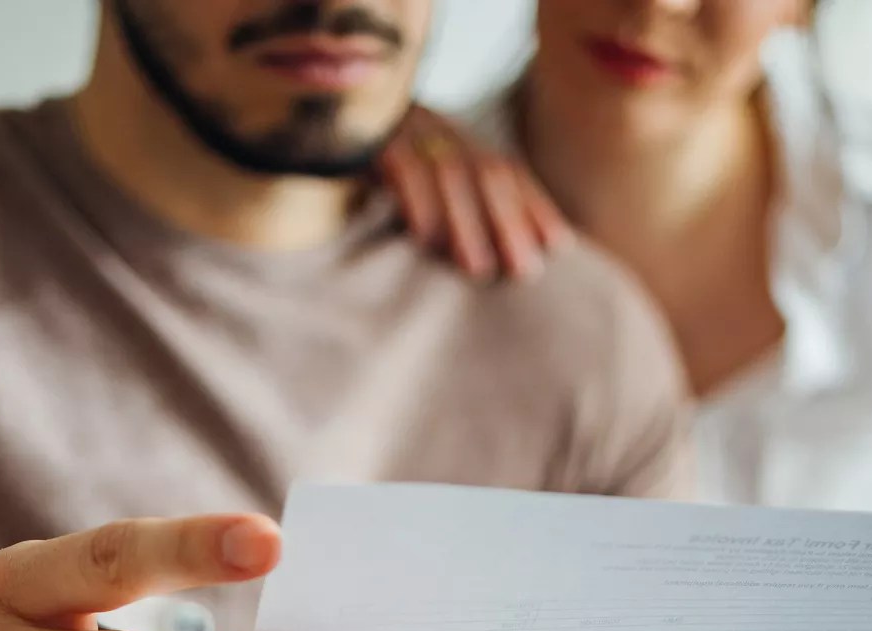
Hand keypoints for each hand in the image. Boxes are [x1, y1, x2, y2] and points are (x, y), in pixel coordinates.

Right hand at [378, 106, 569, 281]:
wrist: (312, 118)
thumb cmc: (372, 170)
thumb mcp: (421, 182)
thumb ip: (456, 207)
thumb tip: (496, 261)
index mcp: (457, 138)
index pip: (508, 170)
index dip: (535, 207)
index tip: (559, 249)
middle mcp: (438, 129)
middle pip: (487, 172)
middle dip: (510, 222)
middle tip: (524, 272)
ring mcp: (404, 130)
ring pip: (447, 173)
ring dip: (467, 224)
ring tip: (479, 269)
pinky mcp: (368, 138)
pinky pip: (399, 167)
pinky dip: (416, 203)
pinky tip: (423, 239)